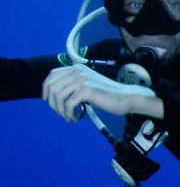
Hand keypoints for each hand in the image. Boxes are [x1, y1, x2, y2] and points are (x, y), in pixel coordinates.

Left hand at [42, 64, 161, 120]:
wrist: (126, 98)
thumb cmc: (107, 95)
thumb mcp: (86, 86)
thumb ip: (72, 86)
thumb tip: (52, 95)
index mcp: (77, 68)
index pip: (52, 75)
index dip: (46, 89)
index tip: (49, 101)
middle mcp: (78, 71)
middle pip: (52, 87)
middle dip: (53, 104)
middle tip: (62, 113)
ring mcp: (82, 79)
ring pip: (58, 97)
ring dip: (61, 111)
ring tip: (69, 117)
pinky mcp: (86, 89)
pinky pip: (68, 104)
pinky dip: (70, 114)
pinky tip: (77, 117)